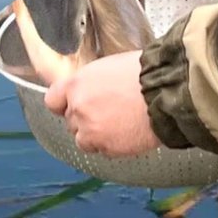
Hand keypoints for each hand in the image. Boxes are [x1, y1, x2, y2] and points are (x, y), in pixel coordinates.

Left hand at [43, 51, 161, 157]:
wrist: (166, 92)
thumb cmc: (146, 73)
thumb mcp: (110, 67)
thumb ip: (92, 82)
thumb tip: (90, 89)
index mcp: (77, 84)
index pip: (52, 100)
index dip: (63, 104)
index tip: (72, 105)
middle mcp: (78, 108)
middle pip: (70, 120)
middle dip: (85, 118)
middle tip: (107, 112)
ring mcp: (91, 130)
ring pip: (83, 140)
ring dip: (95, 135)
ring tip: (118, 124)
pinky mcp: (107, 148)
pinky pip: (102, 150)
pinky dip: (112, 145)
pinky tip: (127, 132)